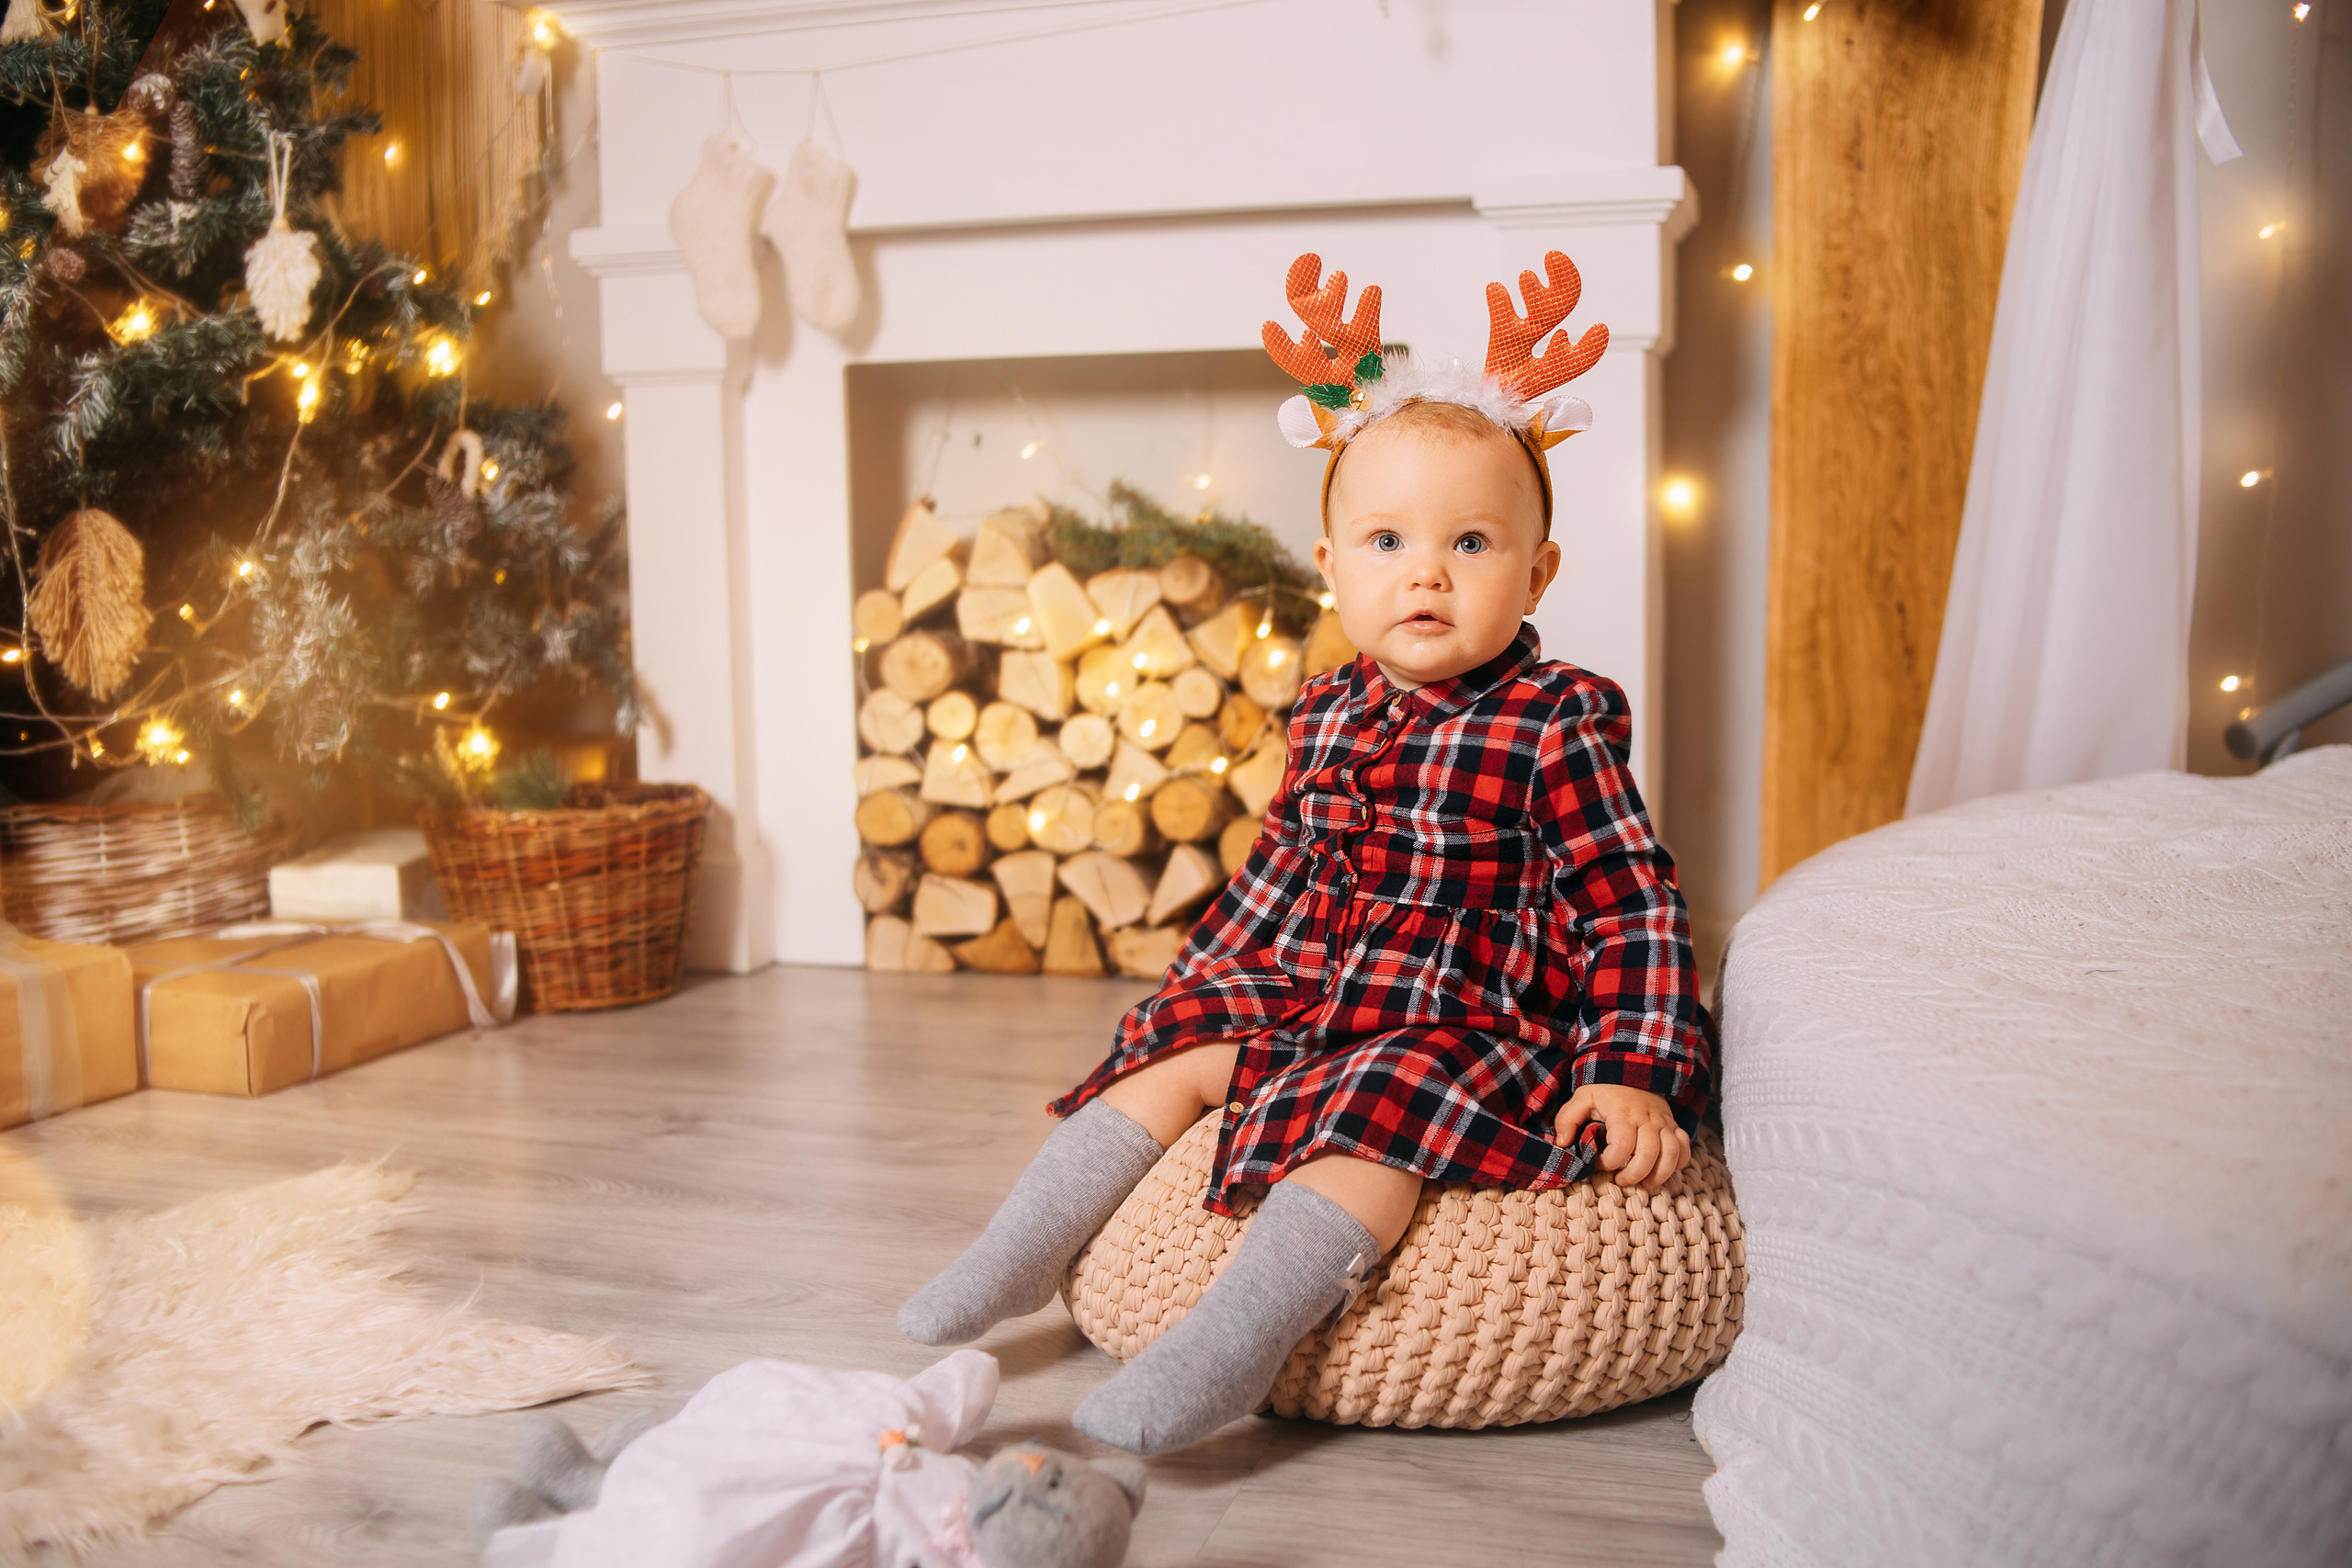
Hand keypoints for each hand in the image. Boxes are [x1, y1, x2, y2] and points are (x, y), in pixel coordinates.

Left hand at [1551, 1084, 1690, 1191]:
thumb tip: (1562, 1143)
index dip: (1609, 1162)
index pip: (1621, 1145)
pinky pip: (1685, 1147)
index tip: (1599, 1163)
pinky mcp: (1673, 1125)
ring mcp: (1663, 1122)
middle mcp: (1646, 1118)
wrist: (1632, 1068)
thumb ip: (1567, 1118)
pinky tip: (1663, 1171)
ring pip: (1671, 1153)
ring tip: (1644, 1183)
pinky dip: (1679, 1163)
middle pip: (1649, 1153)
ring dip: (1660, 1174)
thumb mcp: (1582, 1097)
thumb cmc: (1604, 1089)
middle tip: (1621, 1181)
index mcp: (1622, 1113)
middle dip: (1635, 1174)